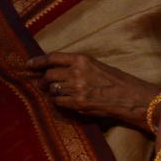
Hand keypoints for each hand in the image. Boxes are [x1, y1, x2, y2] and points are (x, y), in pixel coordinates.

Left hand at [26, 53, 155, 127]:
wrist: (132, 97)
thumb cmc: (117, 81)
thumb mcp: (97, 66)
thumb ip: (77, 66)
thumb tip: (56, 68)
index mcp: (82, 60)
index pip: (52, 58)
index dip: (38, 61)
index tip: (29, 64)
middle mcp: (77, 72)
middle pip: (49, 75)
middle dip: (43, 81)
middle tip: (42, 85)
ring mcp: (76, 88)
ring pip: (53, 90)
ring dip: (52, 92)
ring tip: (57, 93)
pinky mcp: (78, 103)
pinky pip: (58, 102)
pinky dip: (58, 102)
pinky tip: (65, 101)